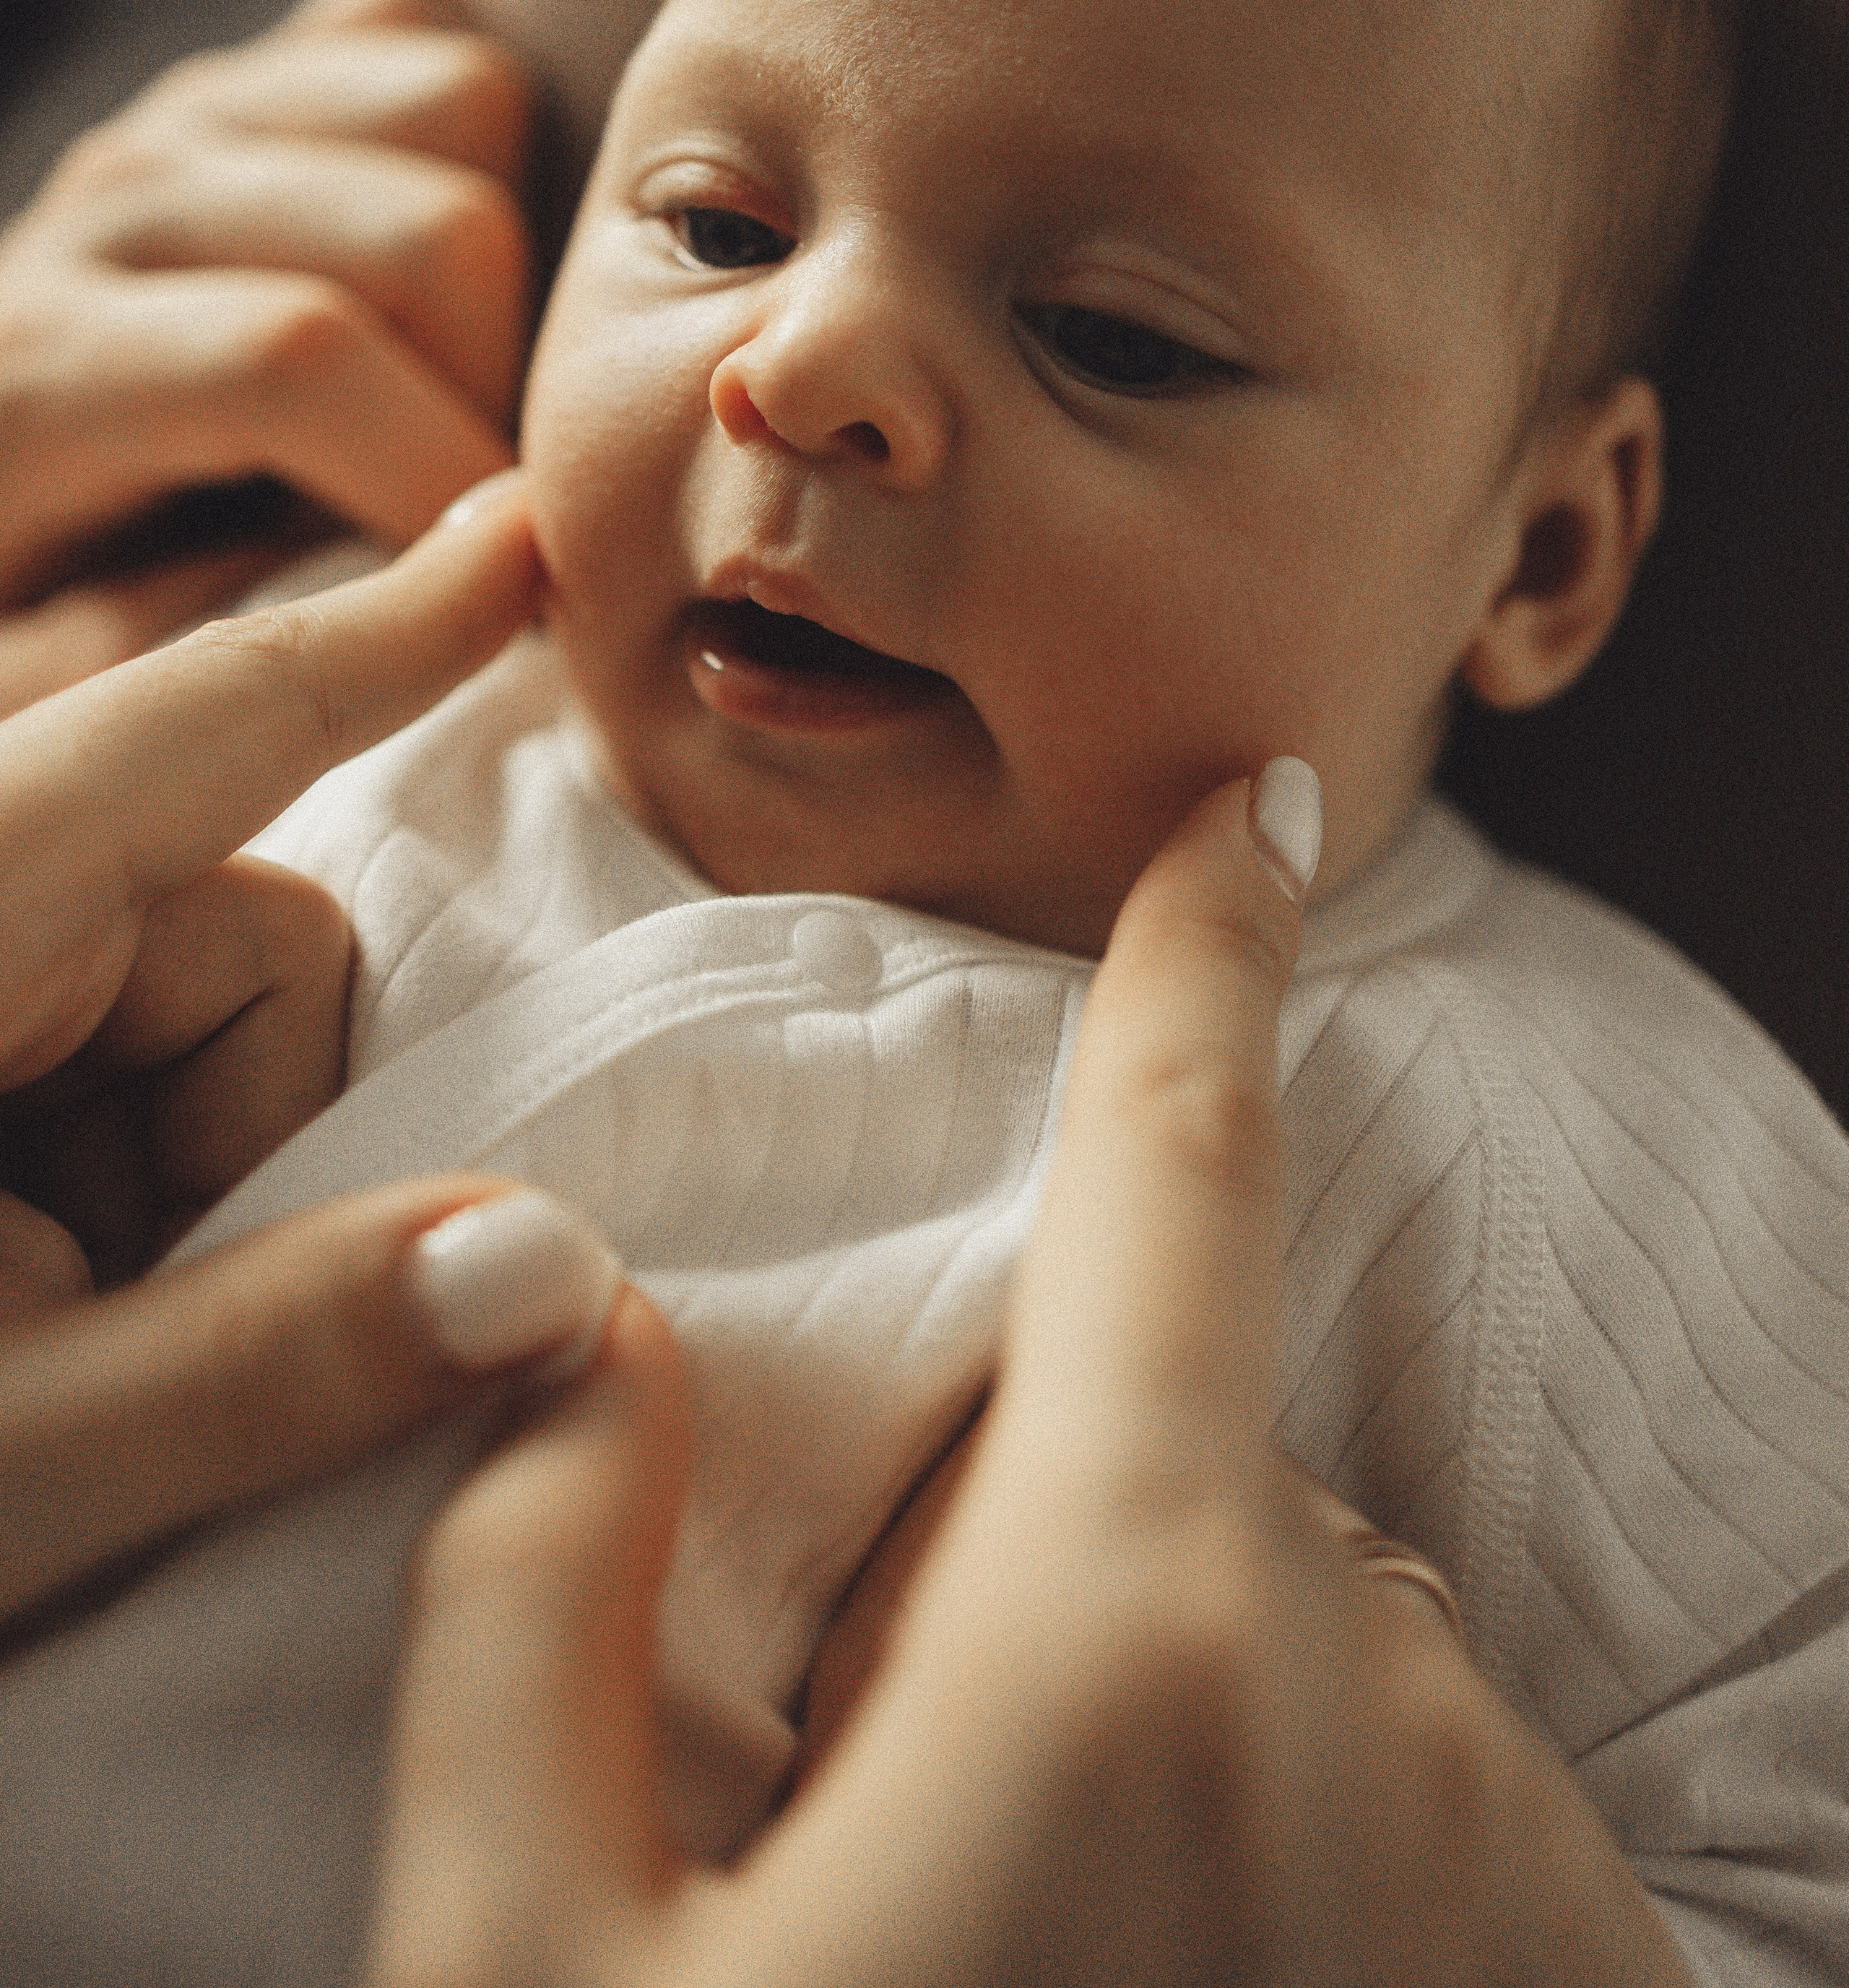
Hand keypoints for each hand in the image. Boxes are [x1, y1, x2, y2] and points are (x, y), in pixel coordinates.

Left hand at [0, 0, 533, 716]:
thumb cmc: (24, 595)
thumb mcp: (47, 689)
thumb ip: (200, 673)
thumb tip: (411, 607)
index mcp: (41, 363)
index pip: (295, 354)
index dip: (436, 469)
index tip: (501, 587)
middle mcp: (118, 199)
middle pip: (430, 228)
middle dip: (505, 382)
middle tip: (480, 496)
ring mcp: (189, 111)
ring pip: (464, 98)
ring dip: (507, 254)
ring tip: (464, 379)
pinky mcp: (255, 64)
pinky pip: (429, 6)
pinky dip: (478, 116)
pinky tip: (440, 261)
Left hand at [0, 475, 627, 1627]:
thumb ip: (255, 1369)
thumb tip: (548, 1269)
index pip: (205, 727)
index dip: (388, 637)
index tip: (519, 537)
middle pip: (234, 940)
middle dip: (239, 1139)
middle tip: (104, 1346)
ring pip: (174, 1014)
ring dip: (160, 1192)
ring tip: (20, 1351)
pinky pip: (87, 1058)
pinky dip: (90, 1192)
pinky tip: (5, 1319)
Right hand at [368, 774, 1692, 1987]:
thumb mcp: (517, 1987)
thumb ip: (519, 1606)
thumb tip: (571, 1334)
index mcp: (1116, 1626)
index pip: (1166, 1168)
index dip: (1196, 959)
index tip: (1251, 808)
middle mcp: (1368, 1690)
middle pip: (1174, 1487)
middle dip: (1033, 1580)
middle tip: (884, 1850)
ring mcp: (1508, 1853)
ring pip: (1297, 1654)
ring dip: (1158, 1743)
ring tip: (1026, 1985)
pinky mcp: (1579, 1978)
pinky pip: (1412, 1801)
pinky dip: (1293, 1859)